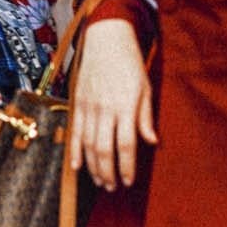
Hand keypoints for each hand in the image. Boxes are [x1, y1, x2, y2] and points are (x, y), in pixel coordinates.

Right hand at [68, 18, 155, 191]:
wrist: (105, 38)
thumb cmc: (129, 63)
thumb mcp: (145, 88)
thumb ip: (145, 117)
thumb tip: (152, 142)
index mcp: (125, 105)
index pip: (126, 144)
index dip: (127, 167)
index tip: (129, 181)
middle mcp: (105, 108)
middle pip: (104, 149)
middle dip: (108, 173)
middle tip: (113, 187)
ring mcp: (88, 106)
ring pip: (88, 144)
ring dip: (93, 166)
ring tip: (100, 181)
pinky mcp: (77, 102)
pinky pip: (74, 132)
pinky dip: (74, 151)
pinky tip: (76, 167)